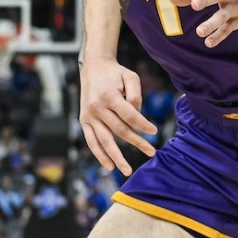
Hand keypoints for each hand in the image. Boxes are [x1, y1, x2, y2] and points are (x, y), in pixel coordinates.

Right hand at [78, 57, 156, 174]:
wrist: (93, 68)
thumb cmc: (115, 73)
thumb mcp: (130, 76)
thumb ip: (136, 95)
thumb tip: (138, 115)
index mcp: (109, 96)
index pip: (129, 115)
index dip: (142, 124)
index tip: (154, 131)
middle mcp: (97, 108)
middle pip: (119, 130)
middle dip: (137, 142)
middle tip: (152, 152)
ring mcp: (88, 116)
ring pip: (104, 140)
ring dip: (117, 157)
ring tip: (128, 170)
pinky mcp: (83, 121)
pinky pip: (91, 141)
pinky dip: (99, 155)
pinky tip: (109, 165)